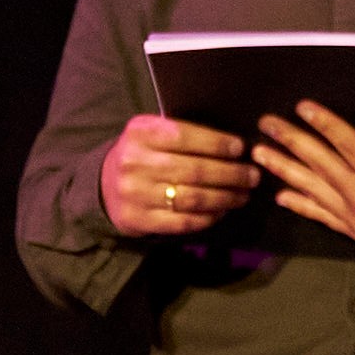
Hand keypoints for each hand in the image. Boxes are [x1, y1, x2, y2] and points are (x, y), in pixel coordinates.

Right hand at [102, 111, 263, 246]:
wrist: (102, 187)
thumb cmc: (139, 155)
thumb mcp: (149, 133)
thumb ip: (180, 134)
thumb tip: (231, 144)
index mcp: (140, 133)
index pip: (185, 135)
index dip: (217, 143)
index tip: (241, 148)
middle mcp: (136, 162)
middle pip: (195, 170)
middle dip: (231, 174)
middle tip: (253, 175)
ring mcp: (137, 194)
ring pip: (193, 198)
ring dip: (225, 197)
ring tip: (243, 194)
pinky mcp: (140, 220)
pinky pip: (183, 221)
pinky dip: (208, 217)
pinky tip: (222, 210)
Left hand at [264, 95, 354, 265]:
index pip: (349, 146)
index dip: (326, 125)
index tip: (303, 108)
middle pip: (321, 165)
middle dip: (292, 142)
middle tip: (267, 124)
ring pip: (314, 190)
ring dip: (285, 171)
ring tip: (260, 154)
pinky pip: (322, 216)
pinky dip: (301, 205)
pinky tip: (281, 196)